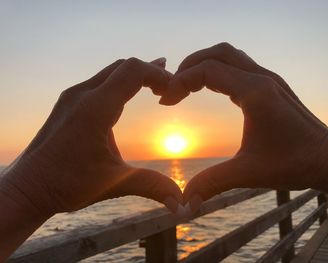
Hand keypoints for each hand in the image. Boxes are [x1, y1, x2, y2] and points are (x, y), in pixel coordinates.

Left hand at [1, 57, 181, 216]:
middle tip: (169, 88)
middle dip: (150, 73)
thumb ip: (151, 186)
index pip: (134, 71)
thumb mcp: (114, 183)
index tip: (173, 92)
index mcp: (95, 108)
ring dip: (135, 77)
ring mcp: (73, 97)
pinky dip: (120, 83)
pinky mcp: (68, 104)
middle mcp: (82, 95)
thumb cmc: (66, 184)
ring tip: (156, 85)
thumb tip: (181, 203)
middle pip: (124, 66)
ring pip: (111, 72)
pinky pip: (99, 82)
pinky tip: (128, 95)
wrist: (28, 187)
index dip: (159, 74)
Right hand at [160, 42, 327, 211]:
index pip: (207, 70)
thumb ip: (212, 184)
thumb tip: (183, 201)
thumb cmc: (295, 164)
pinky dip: (219, 71)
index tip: (166, 103)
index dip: (180, 82)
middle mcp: (263, 78)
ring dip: (205, 65)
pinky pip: (240, 66)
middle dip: (189, 66)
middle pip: (217, 53)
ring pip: (230, 55)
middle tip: (172, 89)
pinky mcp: (272, 86)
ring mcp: (269, 79)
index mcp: (255, 92)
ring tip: (187, 86)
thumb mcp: (248, 173)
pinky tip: (211, 90)